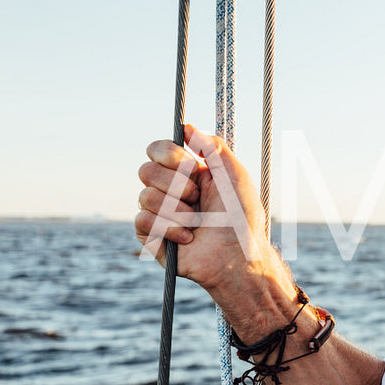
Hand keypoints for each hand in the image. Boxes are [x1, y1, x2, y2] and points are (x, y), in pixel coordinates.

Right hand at [134, 124, 271, 293]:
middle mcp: (169, 190)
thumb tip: (187, 128)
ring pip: (144, 196)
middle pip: (145, 170)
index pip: (157, 150)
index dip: (168, 154)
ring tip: (198, 222)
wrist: (238, 256)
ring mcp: (158, 213)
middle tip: (198, 198)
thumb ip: (214, 147)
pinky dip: (170, 228)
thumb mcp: (235, 175)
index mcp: (187, 173)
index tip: (189, 164)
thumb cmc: (242, 218)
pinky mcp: (150, 236)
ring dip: (178, 210)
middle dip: (176, 185)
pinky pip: (142, 220)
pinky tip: (188, 238)